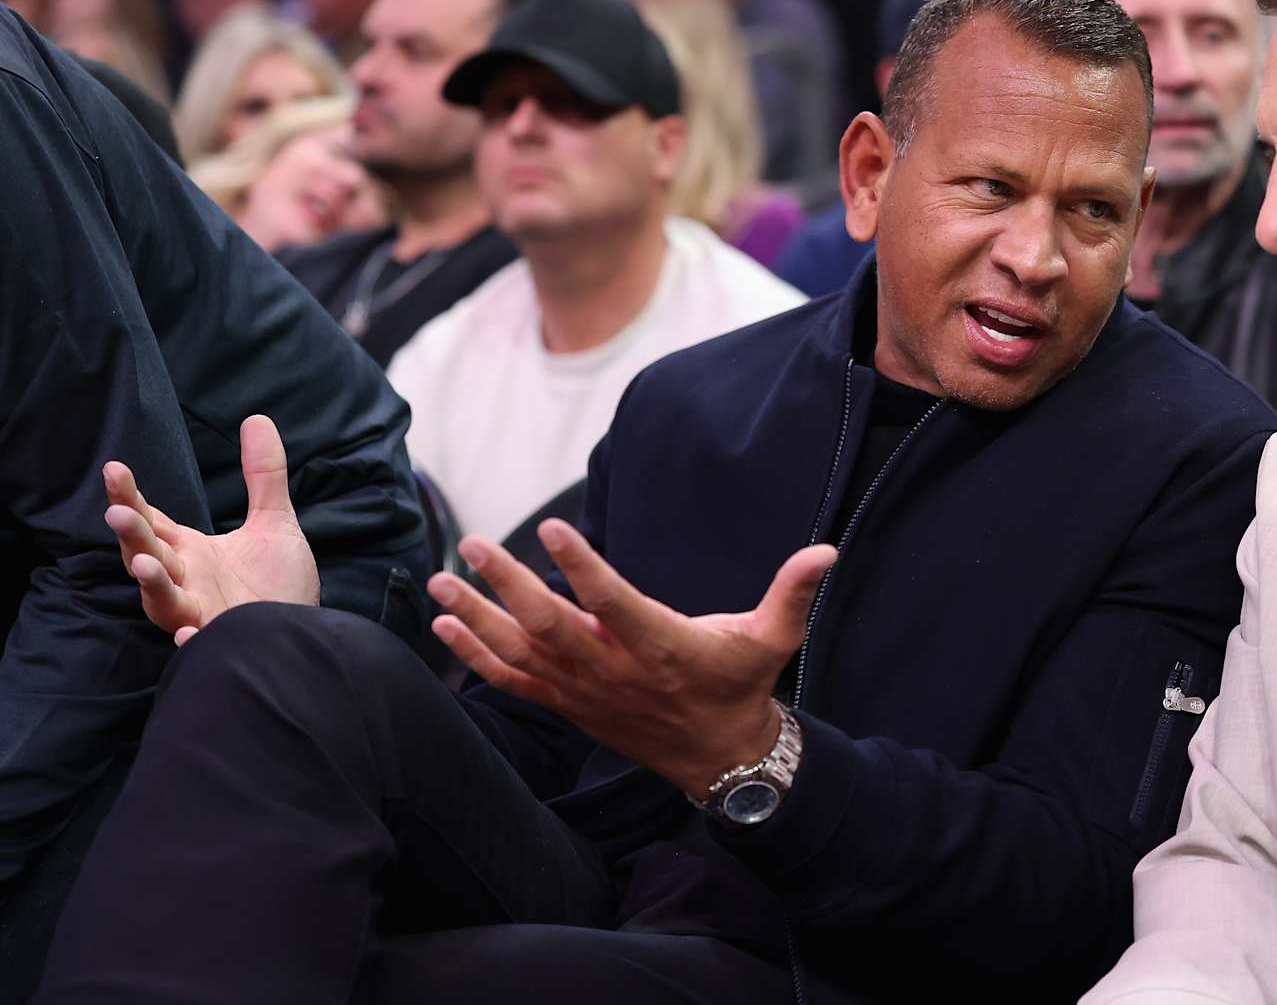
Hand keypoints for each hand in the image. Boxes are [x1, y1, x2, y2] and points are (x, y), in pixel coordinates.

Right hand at [103, 414, 318, 644]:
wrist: (299, 633)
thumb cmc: (279, 583)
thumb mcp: (273, 521)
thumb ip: (263, 475)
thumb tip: (258, 419)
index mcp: (191, 552)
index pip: (152, 521)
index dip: (131, 498)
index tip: (114, 470)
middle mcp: (186, 580)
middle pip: (148, 554)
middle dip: (132, 535)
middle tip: (117, 513)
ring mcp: (198, 612)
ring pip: (162, 599)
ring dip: (151, 582)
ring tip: (142, 563)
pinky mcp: (218, 640)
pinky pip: (197, 643)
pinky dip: (189, 639)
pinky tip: (187, 633)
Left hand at [429, 521, 835, 798]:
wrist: (720, 759)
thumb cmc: (741, 687)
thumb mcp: (774, 640)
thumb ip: (792, 592)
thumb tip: (826, 550)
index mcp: (660, 646)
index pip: (612, 602)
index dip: (581, 567)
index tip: (550, 529)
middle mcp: (613, 669)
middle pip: (550, 626)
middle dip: (507, 586)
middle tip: (475, 545)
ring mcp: (584, 691)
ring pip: (519, 653)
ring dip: (475, 618)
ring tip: (439, 582)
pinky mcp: (568, 705)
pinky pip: (511, 681)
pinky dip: (474, 656)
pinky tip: (443, 627)